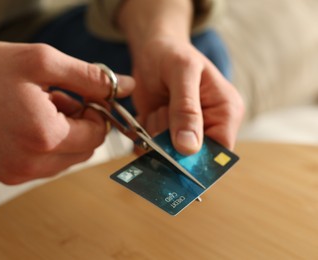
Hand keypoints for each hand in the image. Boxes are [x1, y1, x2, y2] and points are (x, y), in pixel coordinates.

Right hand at [0, 41, 134, 183]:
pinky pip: (44, 165)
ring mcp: (17, 174)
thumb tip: (126, 86)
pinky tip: (29, 121)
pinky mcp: (6, 175)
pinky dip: (47, 144)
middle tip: (62, 98)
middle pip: (84, 150)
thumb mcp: (43, 62)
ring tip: (42, 107)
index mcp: (45, 136)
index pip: (97, 135)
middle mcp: (31, 164)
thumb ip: (90, 77)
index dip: (98, 112)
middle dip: (82, 124)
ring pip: (66, 159)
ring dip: (65, 134)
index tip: (86, 95)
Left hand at [117, 0, 243, 153]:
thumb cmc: (172, 53)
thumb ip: (186, 108)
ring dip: (155, 135)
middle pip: (192, 157)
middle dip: (170, 142)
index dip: (197, 158)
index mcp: (226, 111)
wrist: (152, 50)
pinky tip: (148, 115)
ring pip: (169, 155)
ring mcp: (187, 131)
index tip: (173, 148)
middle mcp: (210, 125)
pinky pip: (154, 151)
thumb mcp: (181, 73)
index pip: (220, 151)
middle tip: (162, 111)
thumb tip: (189, 148)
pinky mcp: (167, 133)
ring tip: (157, 108)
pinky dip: (145, 137)